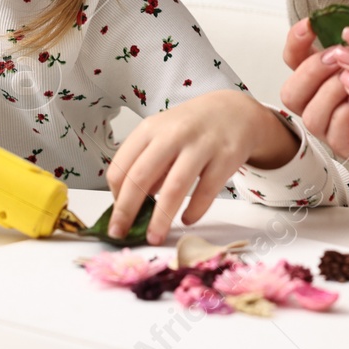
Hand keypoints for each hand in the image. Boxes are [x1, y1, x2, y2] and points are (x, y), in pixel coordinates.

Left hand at [105, 90, 297, 244]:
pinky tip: (187, 219)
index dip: (115, 196)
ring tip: (154, 237)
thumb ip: (147, 166)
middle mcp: (173, 135)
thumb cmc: (191, 127)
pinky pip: (206, 191)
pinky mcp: (225, 158)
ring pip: (174, 188)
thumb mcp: (161, 137)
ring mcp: (200, 146)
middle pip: (141, 177)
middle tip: (120, 234)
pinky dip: (194, 211)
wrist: (234, 110)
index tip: (115, 216)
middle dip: (127, 211)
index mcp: (150, 130)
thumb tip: (130, 204)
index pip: (121, 166)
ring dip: (160, 218)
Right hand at [279, 16, 348, 181]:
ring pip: (309, 115)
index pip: (294, 59)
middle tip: (337, 57)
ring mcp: (331, 128)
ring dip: (329, 93)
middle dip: (311, 70)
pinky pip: (334, 135)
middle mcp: (321, 103)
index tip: (310, 25)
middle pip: (291, 92)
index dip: (296, 41)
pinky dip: (344, 116)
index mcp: (323, 77)